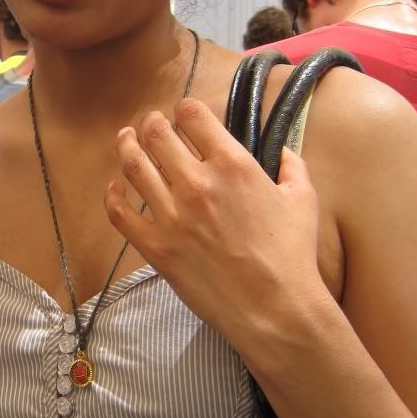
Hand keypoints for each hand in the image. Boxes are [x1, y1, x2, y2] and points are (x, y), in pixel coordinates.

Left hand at [104, 97, 324, 351]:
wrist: (274, 308)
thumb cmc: (291, 256)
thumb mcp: (303, 200)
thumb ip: (292, 167)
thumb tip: (284, 151)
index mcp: (232, 164)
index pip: (193, 115)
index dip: (185, 109)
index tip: (183, 114)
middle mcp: (197, 183)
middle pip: (157, 135)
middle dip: (152, 123)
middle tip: (151, 123)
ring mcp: (171, 215)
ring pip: (134, 166)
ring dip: (127, 146)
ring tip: (126, 139)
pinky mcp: (156, 246)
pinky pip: (120, 213)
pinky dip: (113, 195)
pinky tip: (115, 187)